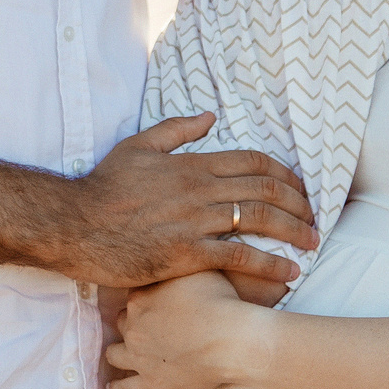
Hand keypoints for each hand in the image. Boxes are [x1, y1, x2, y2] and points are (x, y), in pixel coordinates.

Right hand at [57, 114, 316, 289]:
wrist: (74, 225)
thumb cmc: (103, 188)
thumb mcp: (138, 146)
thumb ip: (176, 130)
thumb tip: (211, 116)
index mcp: (191, 164)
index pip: (253, 162)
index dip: (285, 174)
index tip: (300, 188)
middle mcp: (199, 189)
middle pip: (265, 189)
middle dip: (298, 202)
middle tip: (315, 217)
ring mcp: (194, 221)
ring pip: (259, 219)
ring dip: (293, 231)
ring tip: (311, 242)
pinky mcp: (186, 254)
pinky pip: (239, 257)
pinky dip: (269, 264)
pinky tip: (289, 272)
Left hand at [106, 270, 274, 388]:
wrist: (234, 338)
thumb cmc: (221, 300)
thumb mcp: (200, 268)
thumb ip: (183, 261)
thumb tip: (180, 248)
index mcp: (142, 297)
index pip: (133, 295)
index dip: (143, 298)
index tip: (150, 301)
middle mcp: (134, 326)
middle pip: (122, 322)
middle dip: (131, 323)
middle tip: (143, 325)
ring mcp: (139, 356)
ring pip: (115, 353)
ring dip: (119, 353)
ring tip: (121, 355)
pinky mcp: (151, 383)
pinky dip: (118, 388)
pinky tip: (114, 387)